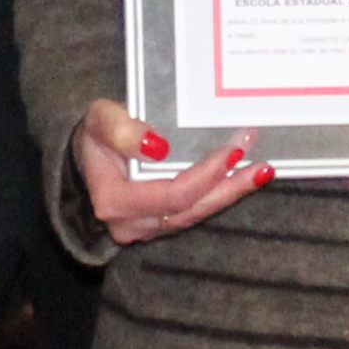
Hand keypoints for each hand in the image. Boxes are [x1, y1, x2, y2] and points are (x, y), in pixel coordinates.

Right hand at [76, 100, 266, 246]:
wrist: (87, 154)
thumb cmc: (95, 134)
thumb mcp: (100, 120)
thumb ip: (121, 131)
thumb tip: (157, 147)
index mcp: (114, 201)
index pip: (171, 195)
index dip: (205, 176)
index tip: (231, 151)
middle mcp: (130, 223)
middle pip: (190, 210)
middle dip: (228, 186)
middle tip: (258, 162)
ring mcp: (146, 228)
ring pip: (197, 214)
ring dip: (231, 192)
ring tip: (261, 171)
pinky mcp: (160, 224)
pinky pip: (195, 212)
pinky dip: (220, 194)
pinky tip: (243, 179)